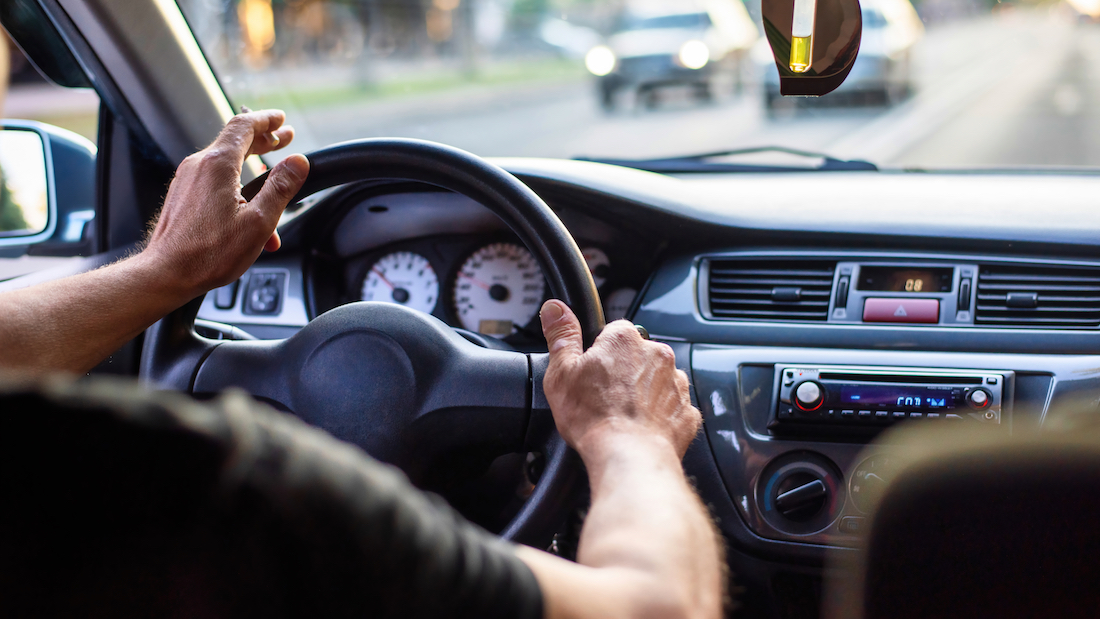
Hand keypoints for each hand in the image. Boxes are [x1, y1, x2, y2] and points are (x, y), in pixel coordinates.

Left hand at [142, 109, 308, 296]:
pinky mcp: (182, 195)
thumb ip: (281, 188)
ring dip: (252, 164)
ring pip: (225, 162)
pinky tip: (250, 209)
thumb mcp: (259, 221)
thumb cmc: (210, 253)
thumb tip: (298, 163)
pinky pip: (214, 180)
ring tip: (273, 175)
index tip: (281, 120)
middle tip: (284, 138)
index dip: (267, 119)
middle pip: (234, 140)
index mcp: (218, 165)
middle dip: (263, 138)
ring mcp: (187, 180)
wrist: (167, 272)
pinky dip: (236, 183)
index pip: (244, 125)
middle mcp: (198, 165)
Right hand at [539, 300, 700, 458]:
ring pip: (658, 381)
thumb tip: (555, 309)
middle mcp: (657, 355)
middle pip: (638, 356)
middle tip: (604, 397)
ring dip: (644, 393)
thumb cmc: (594, 417)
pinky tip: (642, 429)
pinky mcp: (687, 412)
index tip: (592, 372)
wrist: (629, 457)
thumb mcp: (561, 373)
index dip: (600, 352)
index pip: (614, 331)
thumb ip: (561, 336)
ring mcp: (676, 383)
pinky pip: (672, 408)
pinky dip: (660, 416)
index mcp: (624, 340)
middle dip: (624, 372)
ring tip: (623, 416)